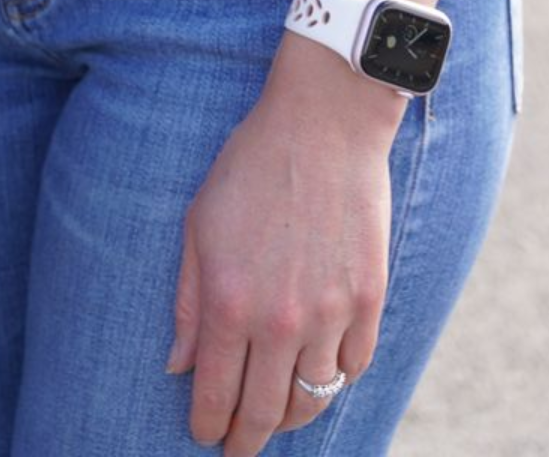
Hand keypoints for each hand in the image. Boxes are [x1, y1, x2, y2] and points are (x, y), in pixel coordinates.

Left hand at [167, 44, 397, 454]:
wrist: (323, 124)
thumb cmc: (250, 166)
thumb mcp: (199, 225)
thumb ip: (189, 302)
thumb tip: (179, 367)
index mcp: (231, 304)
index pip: (217, 396)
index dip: (209, 427)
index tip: (204, 437)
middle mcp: (281, 321)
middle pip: (266, 413)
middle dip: (248, 439)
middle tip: (238, 448)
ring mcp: (331, 314)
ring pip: (313, 400)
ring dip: (291, 416)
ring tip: (275, 414)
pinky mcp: (369, 301)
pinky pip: (352, 366)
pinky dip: (333, 379)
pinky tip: (317, 372)